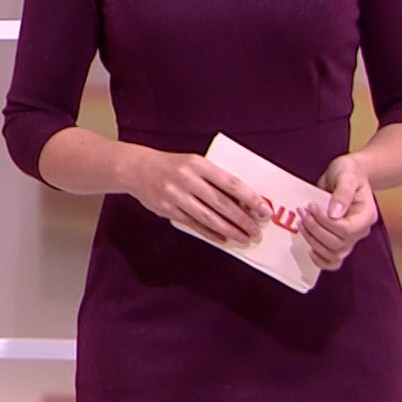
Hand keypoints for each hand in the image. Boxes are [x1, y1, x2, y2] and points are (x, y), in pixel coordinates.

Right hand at [125, 146, 267, 244]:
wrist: (137, 168)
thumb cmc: (172, 165)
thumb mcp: (194, 163)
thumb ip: (215, 179)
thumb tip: (243, 200)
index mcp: (198, 164)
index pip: (230, 182)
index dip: (250, 198)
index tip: (264, 209)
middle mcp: (186, 179)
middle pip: (221, 203)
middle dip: (242, 219)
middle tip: (256, 230)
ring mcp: (175, 196)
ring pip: (208, 217)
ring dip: (229, 229)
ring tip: (244, 237)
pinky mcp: (167, 210)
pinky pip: (193, 224)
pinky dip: (210, 233)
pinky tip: (223, 239)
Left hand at [302, 154, 378, 269]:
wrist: (348, 174)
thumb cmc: (349, 172)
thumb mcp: (347, 175)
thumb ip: (342, 193)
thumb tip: (334, 213)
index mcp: (366, 215)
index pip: (346, 230)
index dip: (325, 221)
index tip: (312, 206)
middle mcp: (360, 231)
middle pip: (337, 244)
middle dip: (315, 228)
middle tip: (302, 211)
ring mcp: (350, 239)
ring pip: (333, 254)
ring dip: (312, 240)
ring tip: (301, 222)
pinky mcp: (339, 241)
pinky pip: (333, 262)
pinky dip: (320, 260)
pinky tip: (309, 249)